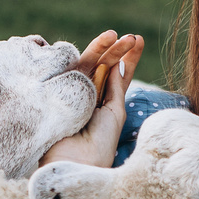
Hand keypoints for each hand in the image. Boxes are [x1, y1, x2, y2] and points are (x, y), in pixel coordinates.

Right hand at [41, 31, 143, 167]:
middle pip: (105, 66)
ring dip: (104, 48)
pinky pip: (75, 67)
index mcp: (105, 103)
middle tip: (131, 37)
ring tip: (118, 36)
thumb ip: (116, 88)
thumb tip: (118, 64)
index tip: (138, 40)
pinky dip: (89, 55)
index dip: (128, 59)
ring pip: (91, 64)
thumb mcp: (115, 113)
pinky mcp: (59, 88)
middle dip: (118, 49)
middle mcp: (89, 94)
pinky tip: (102, 44)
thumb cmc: (100, 143)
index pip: (118, 76)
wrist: (75, 161)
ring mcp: (73, 91)